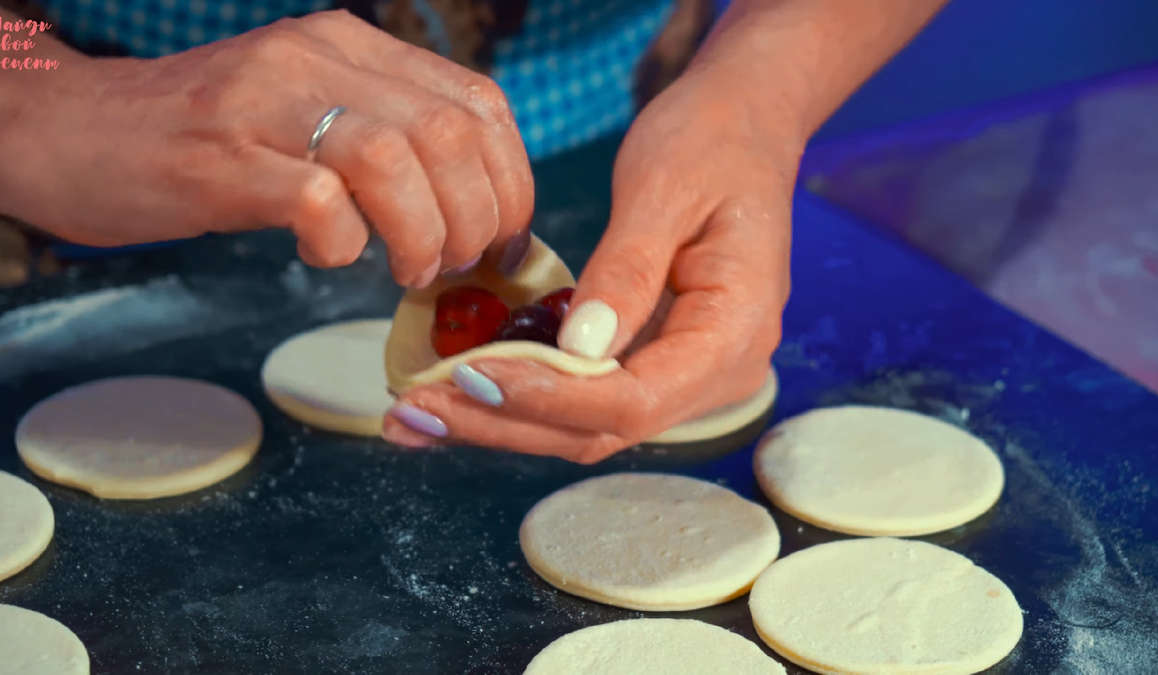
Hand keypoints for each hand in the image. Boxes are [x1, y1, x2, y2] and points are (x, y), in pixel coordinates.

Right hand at [8, 10, 533, 283]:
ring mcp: (266, 104)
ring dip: (423, 236)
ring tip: (406, 270)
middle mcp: (317, 59)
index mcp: (352, 48)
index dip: (512, 183)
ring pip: (396, 160)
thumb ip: (388, 142)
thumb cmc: (205, 142)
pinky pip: (319, 202)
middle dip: (477, 219)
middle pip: (451, 133)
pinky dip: (342, 245)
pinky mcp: (221, 160)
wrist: (72, 130)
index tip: (505, 243)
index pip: (478, 103)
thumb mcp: (309, 117)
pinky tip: (325, 255)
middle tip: (452, 266)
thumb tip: (475, 216)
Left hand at [382, 66, 797, 460]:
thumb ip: (625, 271)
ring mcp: (687, 376)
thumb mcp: (664, 189)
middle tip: (413, 408)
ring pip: (586, 426)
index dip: (546, 396)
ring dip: (500, 421)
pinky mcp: (655, 363)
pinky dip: (520, 399)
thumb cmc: (711, 142)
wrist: (744, 127)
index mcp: (733, 333)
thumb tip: (576, 347)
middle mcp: (718, 374)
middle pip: (601, 429)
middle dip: (503, 422)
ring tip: (415, 410)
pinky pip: (585, 397)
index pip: (633, 400)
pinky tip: (457, 392)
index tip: (466, 373)